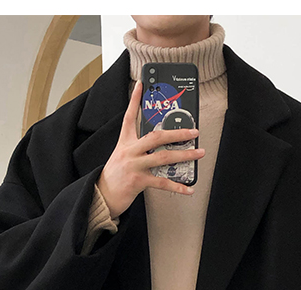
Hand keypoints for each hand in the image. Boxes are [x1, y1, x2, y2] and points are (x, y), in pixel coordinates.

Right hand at [96, 80, 205, 218]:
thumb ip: (138, 147)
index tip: (141, 84)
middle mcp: (130, 152)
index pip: (129, 116)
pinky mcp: (138, 181)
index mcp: (125, 142)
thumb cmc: (115, 175)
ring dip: (184, 155)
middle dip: (177, 133)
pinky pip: (162, 182)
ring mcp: (134, 166)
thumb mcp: (122, 155)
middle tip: (194, 131)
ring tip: (199, 153)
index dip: (135, 99)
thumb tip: (159, 142)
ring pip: (163, 157)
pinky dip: (178, 186)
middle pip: (156, 136)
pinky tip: (189, 189)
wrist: (102, 195)